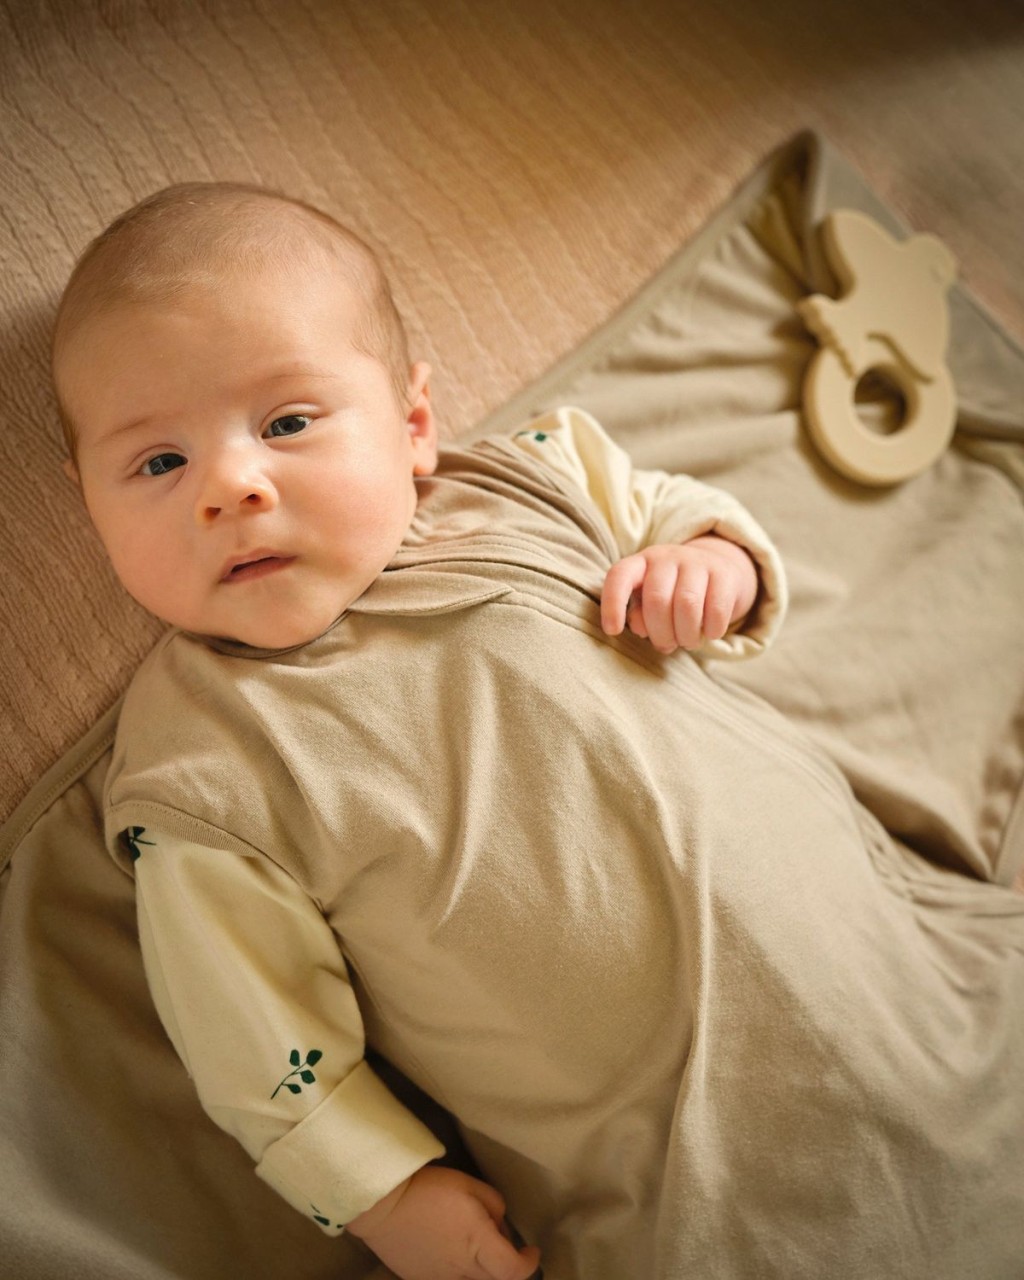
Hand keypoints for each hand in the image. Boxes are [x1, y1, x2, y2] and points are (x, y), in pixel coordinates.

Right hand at [347, 1166, 540, 1279]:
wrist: (383, 1205)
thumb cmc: (429, 1188)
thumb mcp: (470, 1185)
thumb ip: (495, 1206)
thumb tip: (500, 1227)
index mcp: (477, 1243)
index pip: (513, 1270)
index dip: (528, 1263)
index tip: (531, 1250)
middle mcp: (462, 1269)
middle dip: (507, 1264)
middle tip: (502, 1242)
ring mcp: (441, 1279)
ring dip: (483, 1268)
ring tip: (474, 1244)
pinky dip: (460, 1269)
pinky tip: (450, 1249)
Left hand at [601, 535, 757, 654]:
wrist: (718, 570)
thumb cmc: (673, 593)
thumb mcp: (649, 601)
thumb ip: (639, 615)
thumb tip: (640, 628)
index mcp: (641, 563)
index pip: (619, 576)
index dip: (612, 604)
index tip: (613, 631)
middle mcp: (667, 557)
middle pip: (657, 600)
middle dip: (661, 633)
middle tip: (667, 645)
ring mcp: (697, 562)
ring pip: (687, 605)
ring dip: (686, 635)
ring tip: (688, 642)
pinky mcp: (724, 573)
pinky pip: (716, 609)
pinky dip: (711, 630)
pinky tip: (710, 633)